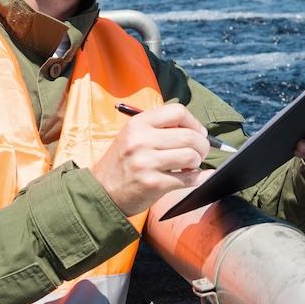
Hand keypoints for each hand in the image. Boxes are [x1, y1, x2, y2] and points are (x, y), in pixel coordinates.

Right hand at [91, 103, 210, 216]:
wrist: (102, 191)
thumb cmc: (123, 162)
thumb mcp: (133, 136)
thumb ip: (160, 128)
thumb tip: (197, 130)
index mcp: (138, 124)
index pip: (178, 112)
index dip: (194, 123)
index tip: (198, 133)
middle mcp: (141, 140)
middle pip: (189, 136)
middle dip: (202, 145)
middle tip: (200, 152)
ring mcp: (146, 163)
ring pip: (191, 157)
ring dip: (197, 162)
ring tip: (190, 165)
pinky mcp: (153, 184)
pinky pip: (187, 179)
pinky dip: (197, 178)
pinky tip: (194, 177)